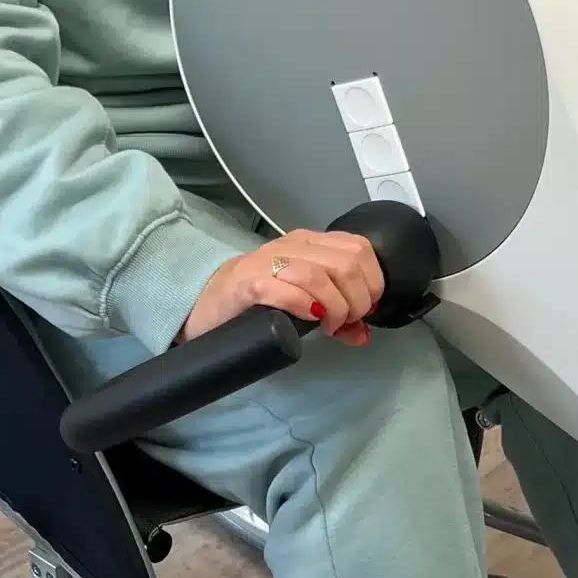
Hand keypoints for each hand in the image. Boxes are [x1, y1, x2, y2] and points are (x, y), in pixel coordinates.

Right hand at [182, 227, 383, 345]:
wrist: (204, 306)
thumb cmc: (255, 303)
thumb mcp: (301, 303)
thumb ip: (334, 313)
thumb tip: (363, 334)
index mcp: (308, 243)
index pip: (359, 248)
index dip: (373, 281)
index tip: (365, 309)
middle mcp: (291, 246)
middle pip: (345, 264)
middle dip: (357, 300)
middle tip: (346, 323)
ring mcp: (268, 262)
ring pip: (320, 275)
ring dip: (335, 307)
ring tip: (329, 326)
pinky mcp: (247, 284)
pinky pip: (284, 288)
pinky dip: (305, 305)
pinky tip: (310, 318)